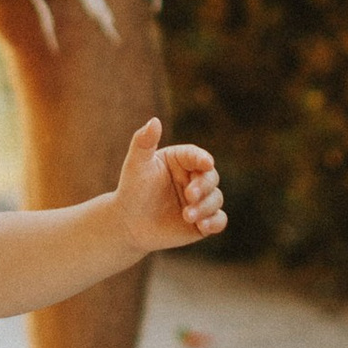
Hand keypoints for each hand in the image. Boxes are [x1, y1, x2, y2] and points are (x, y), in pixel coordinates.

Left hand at [112, 117, 225, 252]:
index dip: (202, 158)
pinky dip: (215, 223)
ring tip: (186, 216)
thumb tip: (154, 120)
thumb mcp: (136, 165)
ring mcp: (200, 200)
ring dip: (205, 207)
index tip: (206, 163)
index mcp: (181, 160)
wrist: (128, 224)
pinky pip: (219, 220)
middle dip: (203, 186)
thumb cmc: (132, 190)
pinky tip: (203, 227)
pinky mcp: (202, 222)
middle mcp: (194, 178)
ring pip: (216, 198)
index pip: (196, 156)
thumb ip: (143, 142)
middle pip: (211, 177)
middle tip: (189, 195)